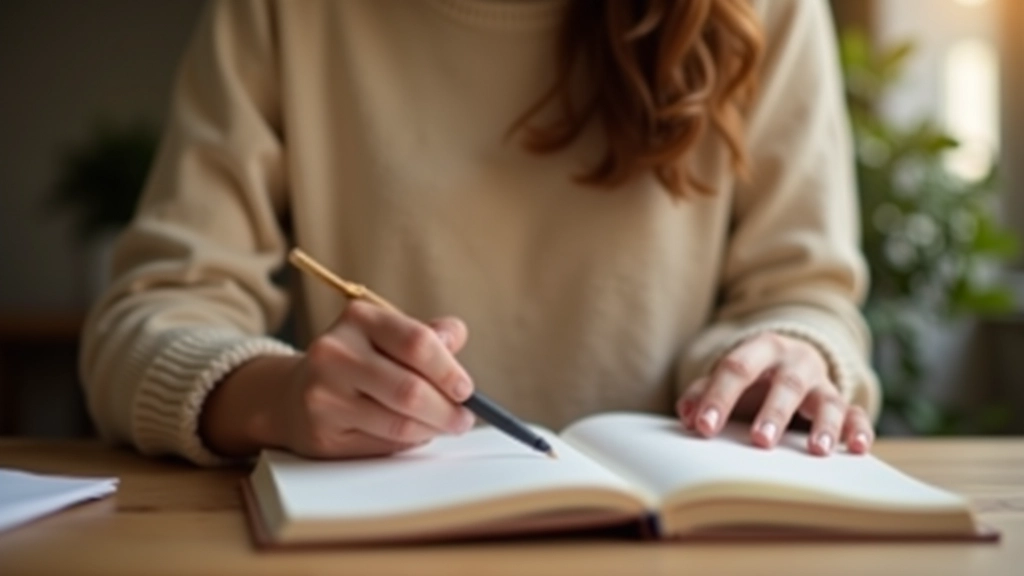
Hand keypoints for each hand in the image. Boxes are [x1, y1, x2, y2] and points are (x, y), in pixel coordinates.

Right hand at [201, 301, 474, 458]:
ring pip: (400, 423)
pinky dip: (408, 442)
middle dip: (447, 410)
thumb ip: (426, 336)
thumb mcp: (388, 336)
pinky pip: (383, 443)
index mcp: (359, 319)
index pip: (417, 342)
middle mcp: (335, 352)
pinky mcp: (322, 433)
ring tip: (443, 426)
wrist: (292, 395)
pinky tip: (412, 433)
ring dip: (432, 429)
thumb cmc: (357, 363)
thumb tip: (456, 336)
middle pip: (410, 390)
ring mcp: (324, 395)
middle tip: (463, 419)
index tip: (466, 389)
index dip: (449, 370)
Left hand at [675, 333, 872, 455]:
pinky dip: (858, 431)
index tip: (704, 427)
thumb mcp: (729, 376)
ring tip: (816, 450)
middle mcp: (795, 361)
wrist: (792, 360)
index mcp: (761, 348)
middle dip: (773, 413)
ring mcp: (822, 382)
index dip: (719, 397)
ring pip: (827, 400)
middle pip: (786, 384)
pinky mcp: (843, 402)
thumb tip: (686, 414)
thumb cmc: (753, 375)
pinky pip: (856, 414)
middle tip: (760, 441)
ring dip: (824, 425)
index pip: (737, 368)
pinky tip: (855, 448)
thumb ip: (704, 392)